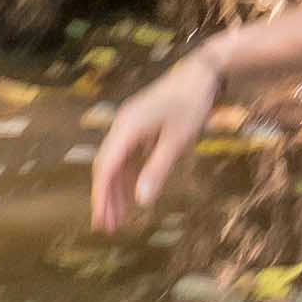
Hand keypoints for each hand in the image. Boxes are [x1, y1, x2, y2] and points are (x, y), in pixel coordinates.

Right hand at [84, 42, 229, 231]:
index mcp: (126, 129)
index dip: (101, 196)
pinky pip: (128, 155)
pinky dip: (128, 175)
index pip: (106, 168)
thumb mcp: (177, 141)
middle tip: (108, 227)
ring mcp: (129, 125)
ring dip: (116, 189)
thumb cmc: (191, 105)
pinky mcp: (139, 125)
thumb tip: (142, 201)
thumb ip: (157, 171)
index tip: (101, 219)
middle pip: (107, 167)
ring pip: (116, 163)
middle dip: (106, 197)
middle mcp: (121, 126)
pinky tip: (131, 195)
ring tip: (119, 218)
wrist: (201, 73)